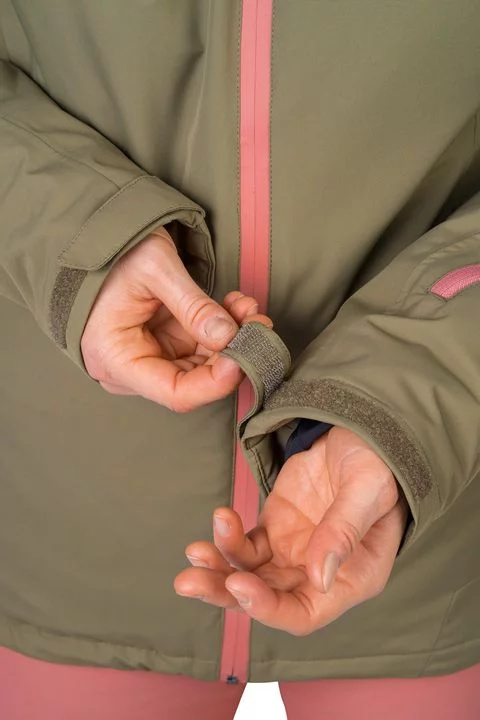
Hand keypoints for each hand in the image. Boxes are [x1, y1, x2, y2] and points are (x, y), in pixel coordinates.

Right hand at [81, 228, 270, 410]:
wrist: (101, 233)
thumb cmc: (116, 251)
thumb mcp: (155, 269)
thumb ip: (193, 306)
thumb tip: (228, 337)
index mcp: (116, 359)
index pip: (175, 392)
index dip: (215, 382)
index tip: (244, 356)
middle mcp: (132, 368)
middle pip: (195, 380)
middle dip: (232, 354)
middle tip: (258, 324)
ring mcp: (152, 357)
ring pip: (205, 363)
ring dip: (233, 338)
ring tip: (247, 307)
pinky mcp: (167, 344)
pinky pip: (202, 346)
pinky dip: (224, 328)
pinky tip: (235, 306)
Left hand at [174, 427, 408, 634]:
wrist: (361, 434)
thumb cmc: (377, 465)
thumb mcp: (368, 490)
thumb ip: (344, 531)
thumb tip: (320, 578)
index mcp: (352, 578)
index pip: (305, 613)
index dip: (269, 608)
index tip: (239, 584)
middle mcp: (318, 575)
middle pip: (266, 600)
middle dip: (226, 593)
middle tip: (189, 582)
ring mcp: (293, 553)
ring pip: (248, 576)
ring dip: (217, 568)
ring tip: (194, 551)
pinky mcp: (275, 531)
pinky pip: (245, 546)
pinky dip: (226, 538)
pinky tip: (220, 518)